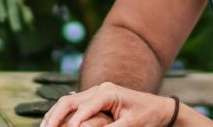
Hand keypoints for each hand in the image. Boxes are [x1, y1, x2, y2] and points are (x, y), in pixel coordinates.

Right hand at [41, 82, 179, 126]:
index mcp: (108, 92)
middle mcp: (99, 89)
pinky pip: (73, 106)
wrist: (159, 109)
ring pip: (67, 102)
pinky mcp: (95, 99)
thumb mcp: (131, 125)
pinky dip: (61, 115)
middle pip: (68, 101)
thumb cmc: (148, 116)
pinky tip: (53, 124)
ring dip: (54, 115)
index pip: (84, 108)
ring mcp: (96, 92)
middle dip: (54, 117)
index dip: (73, 123)